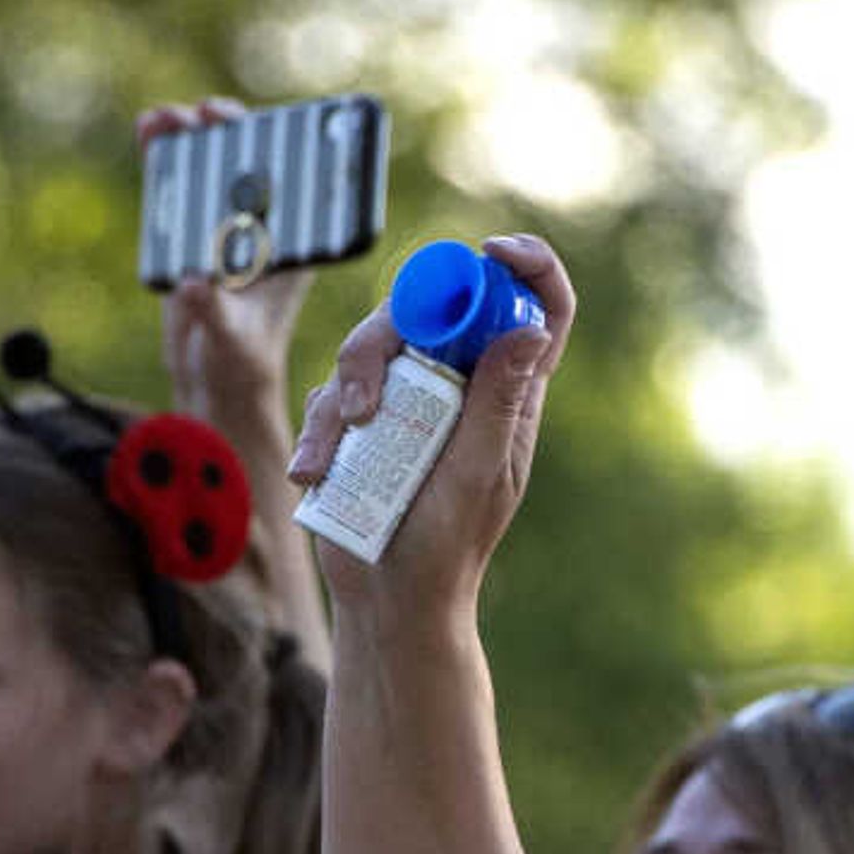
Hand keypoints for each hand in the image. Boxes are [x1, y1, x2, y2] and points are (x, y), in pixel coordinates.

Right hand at [142, 99, 319, 428]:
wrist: (214, 380)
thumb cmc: (241, 362)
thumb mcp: (232, 338)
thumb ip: (213, 311)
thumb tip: (192, 282)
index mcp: (291, 245)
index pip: (289, 184)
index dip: (274, 149)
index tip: (254, 129)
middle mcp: (263, 228)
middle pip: (248, 165)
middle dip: (227, 132)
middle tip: (204, 115)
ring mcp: (226, 226)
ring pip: (211, 169)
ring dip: (190, 138)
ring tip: (162, 120)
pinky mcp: (193, 232)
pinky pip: (179, 187)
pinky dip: (163, 159)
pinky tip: (148, 134)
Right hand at [285, 232, 573, 614]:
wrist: (390, 602)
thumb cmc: (447, 548)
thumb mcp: (477, 473)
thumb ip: (497, 403)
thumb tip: (532, 329)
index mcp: (508, 394)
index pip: (538, 309)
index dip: (526, 266)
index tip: (491, 252)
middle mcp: (459, 385)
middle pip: (428, 309)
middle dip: (384, 339)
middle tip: (365, 403)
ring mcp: (407, 401)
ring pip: (370, 345)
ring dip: (344, 391)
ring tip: (337, 452)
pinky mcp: (359, 422)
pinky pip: (331, 394)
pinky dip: (319, 431)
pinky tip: (314, 475)